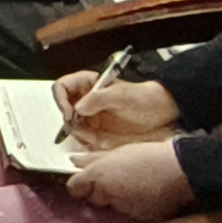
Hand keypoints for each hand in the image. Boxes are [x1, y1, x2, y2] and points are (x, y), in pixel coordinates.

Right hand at [55, 71, 180, 146]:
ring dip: (73, 129)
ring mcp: (90, 115)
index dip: (61, 99)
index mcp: (88, 83)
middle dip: (65, 116)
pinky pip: (81, 135)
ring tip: (87, 133)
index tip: (69, 113)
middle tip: (73, 126)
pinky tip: (92, 139)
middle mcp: (85, 98)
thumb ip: (99, 98)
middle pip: (62, 106)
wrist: (160, 112)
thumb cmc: (143, 98)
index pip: (62, 87)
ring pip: (70, 122)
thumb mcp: (122, 95)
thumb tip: (78, 107)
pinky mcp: (96, 130)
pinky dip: (82, 138)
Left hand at [64, 137, 193, 220]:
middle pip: (93, 198)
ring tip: (134, 184)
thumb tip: (74, 160)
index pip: (74, 188)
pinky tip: (145, 194)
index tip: (83, 181)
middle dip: (98, 192)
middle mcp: (107, 194)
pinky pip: (130, 213)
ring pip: (112, 206)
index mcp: (99, 175)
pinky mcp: (140, 218)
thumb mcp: (118, 151)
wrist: (179, 170)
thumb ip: (93, 158)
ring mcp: (124, 208)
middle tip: (113, 180)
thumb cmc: (150, 156)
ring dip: (117, 198)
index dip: (78, 184)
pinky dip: (134, 205)